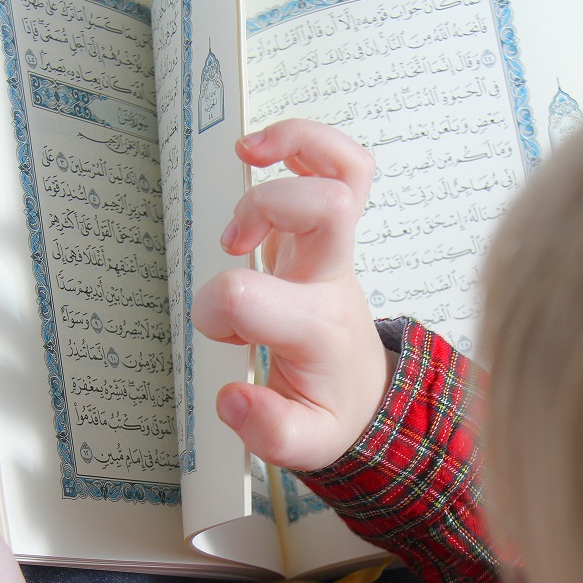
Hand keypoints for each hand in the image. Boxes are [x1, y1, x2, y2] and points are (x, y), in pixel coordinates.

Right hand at [193, 119, 391, 470]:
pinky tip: (262, 149)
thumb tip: (232, 397)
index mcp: (318, 330)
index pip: (254, 296)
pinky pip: (343, 163)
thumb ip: (268, 431)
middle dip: (261, 209)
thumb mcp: (303, 443)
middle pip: (325, 207)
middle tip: (233, 246)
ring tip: (247, 163)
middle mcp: (332, 279)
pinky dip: (303, 140)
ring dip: (288, 152)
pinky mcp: (332, 231)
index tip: (220, 332)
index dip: (216, 307)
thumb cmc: (329, 408)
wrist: (366, 394)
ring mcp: (336, 249)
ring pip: (343, 171)